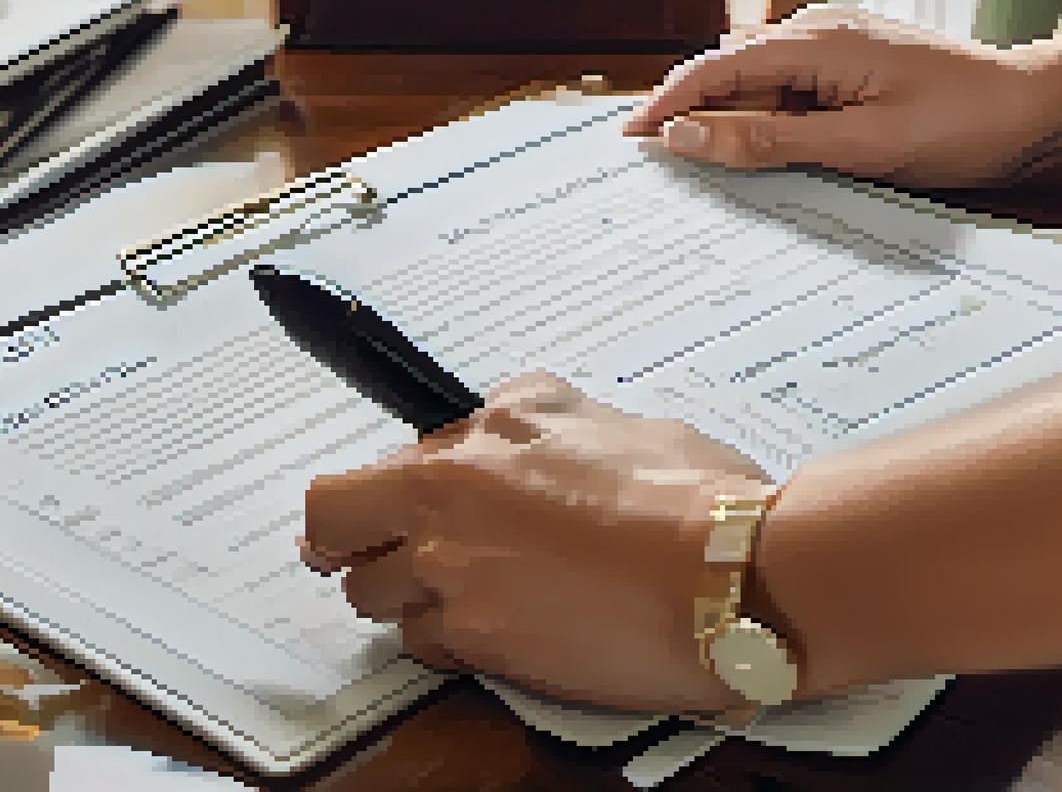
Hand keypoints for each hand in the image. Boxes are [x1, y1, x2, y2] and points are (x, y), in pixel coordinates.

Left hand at [301, 371, 775, 714]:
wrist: (730, 574)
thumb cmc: (686, 495)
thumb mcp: (594, 414)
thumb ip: (523, 417)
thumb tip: (500, 421)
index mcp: (465, 451)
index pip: (350, 481)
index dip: (363, 499)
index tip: (369, 512)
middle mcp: (442, 515)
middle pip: (330, 541)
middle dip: (353, 547)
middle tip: (382, 554)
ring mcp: (455, 585)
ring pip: (378, 601)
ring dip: (408, 596)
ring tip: (467, 590)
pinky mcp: (483, 646)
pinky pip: (430, 648)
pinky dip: (452, 641)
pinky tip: (502, 626)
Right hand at [624, 4, 1061, 188]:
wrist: (1033, 113)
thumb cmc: (961, 124)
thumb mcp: (858, 145)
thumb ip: (767, 141)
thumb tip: (688, 135)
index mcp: (817, 43)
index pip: (715, 69)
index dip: (665, 104)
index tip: (628, 139)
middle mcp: (818, 35)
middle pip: (727, 75)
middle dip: (683, 114)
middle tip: (646, 163)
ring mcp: (833, 52)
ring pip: (753, 88)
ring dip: (721, 124)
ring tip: (688, 168)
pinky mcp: (847, 73)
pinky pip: (784, 97)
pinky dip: (758, 126)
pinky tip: (749, 158)